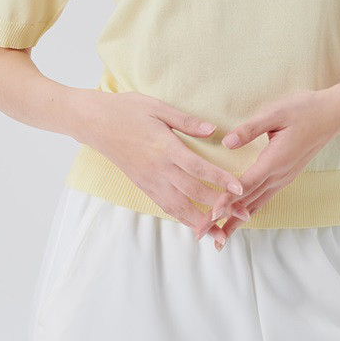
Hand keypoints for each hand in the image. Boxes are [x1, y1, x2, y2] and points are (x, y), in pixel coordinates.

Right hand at [77, 90, 245, 245]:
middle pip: (193, 193)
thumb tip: (213, 129)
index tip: (239, 189)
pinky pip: (166, 207)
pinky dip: (183, 219)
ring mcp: (149, 180)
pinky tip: (198, 226)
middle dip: (220, 206)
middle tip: (245, 214)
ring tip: (224, 233)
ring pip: (179, 207)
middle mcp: (157, 169)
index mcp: (164, 147)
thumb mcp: (157, 107)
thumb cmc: (127, 110)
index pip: (197, 168)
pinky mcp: (143, 186)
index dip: (219, 180)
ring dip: (203, 222)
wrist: (94, 122)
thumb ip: (186, 121)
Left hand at [195, 86, 339, 248]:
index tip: (211, 214)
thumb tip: (227, 142)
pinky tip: (240, 219)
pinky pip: (264, 199)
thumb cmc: (304, 109)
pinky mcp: (286, 176)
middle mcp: (280, 174)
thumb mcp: (276, 112)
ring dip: (236, 221)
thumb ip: (250, 128)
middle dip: (224, 219)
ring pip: (256, 204)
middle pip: (247, 202)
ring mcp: (284, 178)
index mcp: (276, 160)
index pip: (246, 185)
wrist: (332, 115)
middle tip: (201, 233)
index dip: (227, 200)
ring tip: (219, 238)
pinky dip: (249, 211)